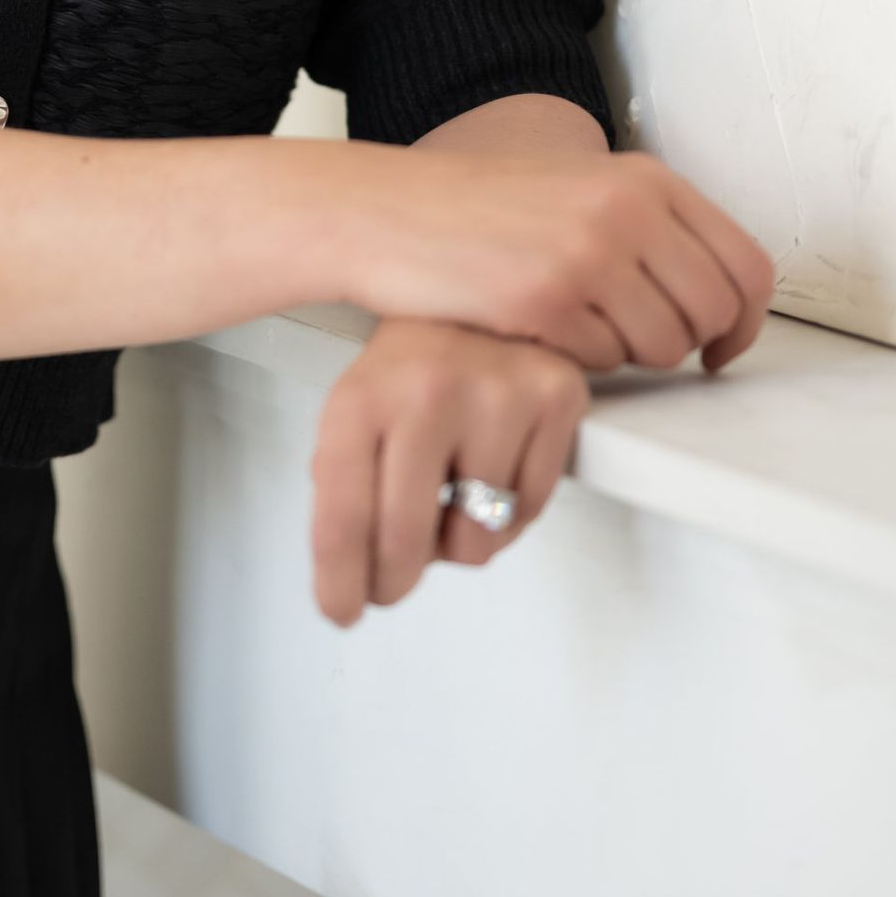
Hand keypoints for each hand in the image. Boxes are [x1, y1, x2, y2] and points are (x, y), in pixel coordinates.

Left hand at [310, 318, 586, 625]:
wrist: (481, 286)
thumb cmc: (415, 361)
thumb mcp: (361, 406)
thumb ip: (347, 484)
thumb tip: (350, 577)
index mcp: (362, 396)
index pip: (342, 513)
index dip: (339, 578)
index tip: (341, 610)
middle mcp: (426, 393)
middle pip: (404, 538)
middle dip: (392, 580)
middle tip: (390, 584)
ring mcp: (496, 395)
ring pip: (476, 538)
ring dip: (459, 540)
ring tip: (451, 490)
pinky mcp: (555, 398)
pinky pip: (530, 510)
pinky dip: (509, 513)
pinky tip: (492, 467)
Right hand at [350, 143, 774, 375]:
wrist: (386, 209)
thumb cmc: (476, 208)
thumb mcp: (580, 189)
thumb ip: (650, 226)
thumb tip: (716, 294)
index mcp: (644, 179)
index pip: (747, 265)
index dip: (745, 321)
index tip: (722, 344)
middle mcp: (626, 210)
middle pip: (712, 313)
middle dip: (682, 344)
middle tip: (632, 340)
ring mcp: (587, 254)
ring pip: (662, 347)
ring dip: (626, 354)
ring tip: (575, 325)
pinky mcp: (546, 300)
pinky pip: (602, 362)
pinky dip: (577, 359)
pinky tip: (538, 327)